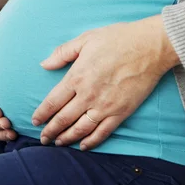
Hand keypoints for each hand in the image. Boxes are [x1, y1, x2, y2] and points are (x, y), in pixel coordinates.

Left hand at [31, 15, 179, 150]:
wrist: (150, 47)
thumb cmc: (118, 39)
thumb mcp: (86, 39)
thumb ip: (63, 53)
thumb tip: (44, 64)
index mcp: (77, 76)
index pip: (53, 101)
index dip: (42, 113)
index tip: (35, 120)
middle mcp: (88, 95)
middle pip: (63, 119)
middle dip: (50, 130)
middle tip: (42, 138)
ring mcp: (105, 106)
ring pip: (80, 129)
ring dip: (67, 138)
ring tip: (58, 143)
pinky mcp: (121, 112)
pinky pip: (103, 132)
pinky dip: (92, 141)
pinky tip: (83, 146)